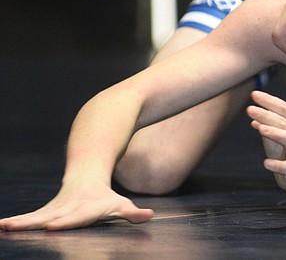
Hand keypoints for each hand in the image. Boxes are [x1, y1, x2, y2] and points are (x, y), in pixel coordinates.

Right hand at [0, 181, 152, 230]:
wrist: (86, 176)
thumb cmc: (105, 198)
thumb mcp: (121, 204)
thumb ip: (132, 212)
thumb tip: (149, 216)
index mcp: (85, 209)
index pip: (75, 217)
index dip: (65, 222)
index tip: (52, 227)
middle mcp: (67, 210)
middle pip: (50, 218)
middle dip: (37, 225)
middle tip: (19, 229)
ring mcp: (54, 211)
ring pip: (35, 218)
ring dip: (20, 223)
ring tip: (4, 226)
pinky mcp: (45, 213)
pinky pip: (28, 219)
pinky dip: (15, 222)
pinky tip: (1, 226)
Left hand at [248, 91, 285, 190]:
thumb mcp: (279, 130)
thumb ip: (267, 121)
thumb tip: (253, 112)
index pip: (284, 108)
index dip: (269, 101)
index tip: (254, 94)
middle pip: (284, 122)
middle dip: (266, 115)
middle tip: (251, 109)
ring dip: (274, 133)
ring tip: (260, 128)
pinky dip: (277, 165)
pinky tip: (266, 163)